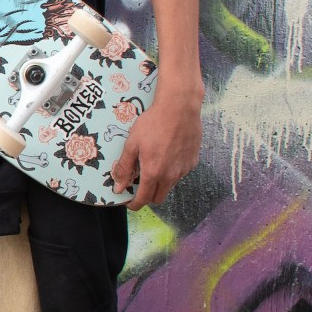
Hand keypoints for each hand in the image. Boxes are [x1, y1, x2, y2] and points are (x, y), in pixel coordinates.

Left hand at [112, 84, 203, 209]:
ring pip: (170, 186)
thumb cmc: (154, 123)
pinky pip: (180, 173)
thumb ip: (124, 167)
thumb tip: (118, 187)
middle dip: (147, 196)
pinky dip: (172, 170)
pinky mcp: (193, 161)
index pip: (144, 199)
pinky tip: (167, 154)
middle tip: (139, 183)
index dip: (134, 204)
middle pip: (158, 198)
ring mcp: (184, 169)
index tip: (129, 201)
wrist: (179, 108)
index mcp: (154, 172)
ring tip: (154, 163)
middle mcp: (171, 175)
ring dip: (160, 182)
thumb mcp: (132, 143)